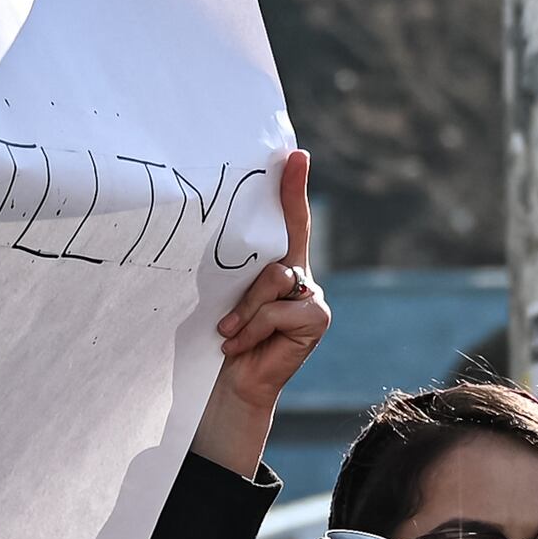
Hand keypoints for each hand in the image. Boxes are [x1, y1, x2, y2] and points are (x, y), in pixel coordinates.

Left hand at [189, 152, 325, 479]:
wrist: (232, 384)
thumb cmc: (223, 339)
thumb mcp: (225, 298)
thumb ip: (237, 273)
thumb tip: (221, 240)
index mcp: (278, 264)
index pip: (289, 218)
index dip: (292, 186)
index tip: (294, 154)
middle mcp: (299, 275)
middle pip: (273, 257)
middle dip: (245, 292)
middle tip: (224, 324)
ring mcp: (312, 296)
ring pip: (274, 280)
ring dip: (244, 313)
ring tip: (229, 338)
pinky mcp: (316, 317)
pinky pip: (278, 309)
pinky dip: (254, 329)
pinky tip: (242, 348)